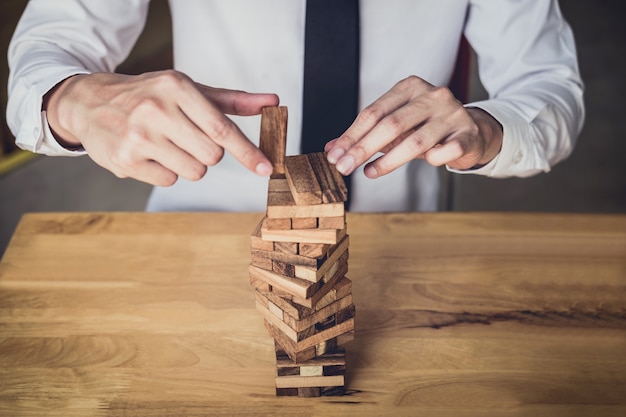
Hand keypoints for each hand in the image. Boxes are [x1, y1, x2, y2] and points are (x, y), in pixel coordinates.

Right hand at [44, 70, 278, 185]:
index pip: (222, 128)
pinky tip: (149, 154)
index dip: (247, 151)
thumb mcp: (189, 90)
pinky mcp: (125, 160)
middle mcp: (156, 109)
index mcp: (176, 86)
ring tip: (166, 144)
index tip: (266, 166)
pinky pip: (169, 181)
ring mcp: (138, 136)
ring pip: (193, 172)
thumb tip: (271, 102)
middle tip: (187, 138)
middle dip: (208, 153)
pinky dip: (166, 172)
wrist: (91, 103)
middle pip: (212, 156)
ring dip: (188, 164)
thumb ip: (232, 100)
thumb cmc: (150, 96)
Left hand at [324, 75, 502, 177]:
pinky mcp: (467, 134)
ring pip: (415, 140)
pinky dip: (433, 160)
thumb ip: (366, 134)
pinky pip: (446, 151)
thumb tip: (332, 149)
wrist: (472, 132)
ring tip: (369, 173)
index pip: (373, 112)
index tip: (334, 155)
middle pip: (390, 124)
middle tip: (344, 168)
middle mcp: (432, 96)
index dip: (351, 136)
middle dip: (362, 148)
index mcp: (410, 87)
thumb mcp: (396, 126)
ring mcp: (452, 114)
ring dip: (389, 160)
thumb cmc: (427, 128)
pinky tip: (426, 164)